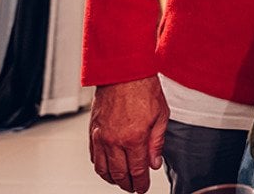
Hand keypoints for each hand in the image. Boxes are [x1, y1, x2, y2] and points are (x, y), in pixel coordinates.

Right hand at [88, 76, 169, 193]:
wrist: (123, 71)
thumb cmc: (144, 89)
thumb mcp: (161, 116)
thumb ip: (157, 143)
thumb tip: (154, 163)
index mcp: (134, 138)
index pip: (136, 171)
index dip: (140, 183)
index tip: (143, 188)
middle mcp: (114, 140)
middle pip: (118, 174)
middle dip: (127, 184)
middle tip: (134, 187)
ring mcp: (101, 136)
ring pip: (102, 168)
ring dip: (112, 178)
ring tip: (121, 181)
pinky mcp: (93, 130)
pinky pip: (93, 156)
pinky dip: (100, 166)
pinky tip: (107, 167)